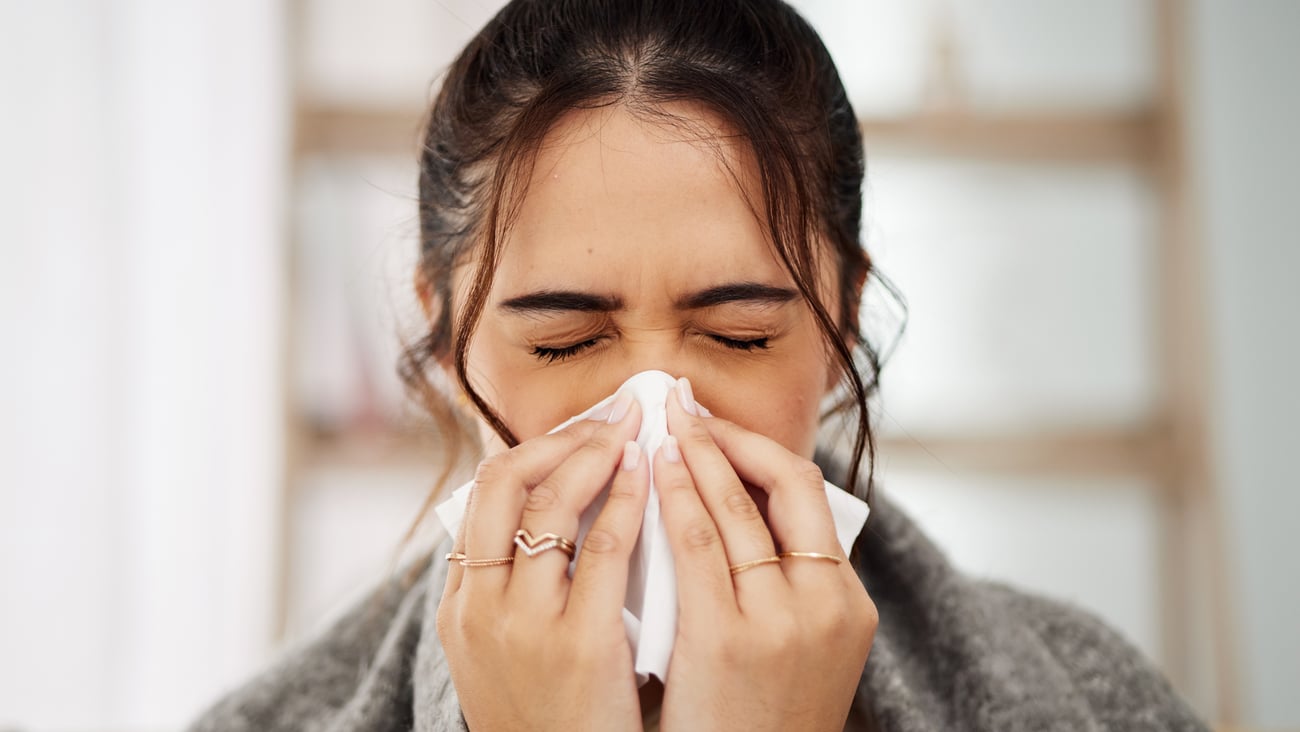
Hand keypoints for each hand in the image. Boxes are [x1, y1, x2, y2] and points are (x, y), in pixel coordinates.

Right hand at [436, 392, 649, 731]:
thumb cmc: (551, 719)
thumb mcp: (507, 654)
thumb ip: (518, 590)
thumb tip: (555, 515)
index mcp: (459, 606)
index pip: (481, 498)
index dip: (532, 450)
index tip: (575, 429)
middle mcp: (479, 607)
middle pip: (504, 483)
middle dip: (560, 437)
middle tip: (609, 416)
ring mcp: (524, 625)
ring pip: (550, 504)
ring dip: (595, 452)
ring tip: (632, 430)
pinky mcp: (579, 645)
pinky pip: (604, 548)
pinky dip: (626, 498)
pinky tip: (649, 474)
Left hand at [654, 378, 876, 731]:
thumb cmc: (759, 721)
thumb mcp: (798, 651)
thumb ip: (785, 587)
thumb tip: (740, 511)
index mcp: (848, 603)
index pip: (812, 495)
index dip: (761, 450)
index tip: (719, 427)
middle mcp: (826, 604)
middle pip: (786, 485)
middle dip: (730, 438)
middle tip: (686, 408)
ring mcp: (781, 621)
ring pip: (737, 508)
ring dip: (697, 455)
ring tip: (664, 427)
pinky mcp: (728, 638)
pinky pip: (697, 546)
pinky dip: (675, 498)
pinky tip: (651, 473)